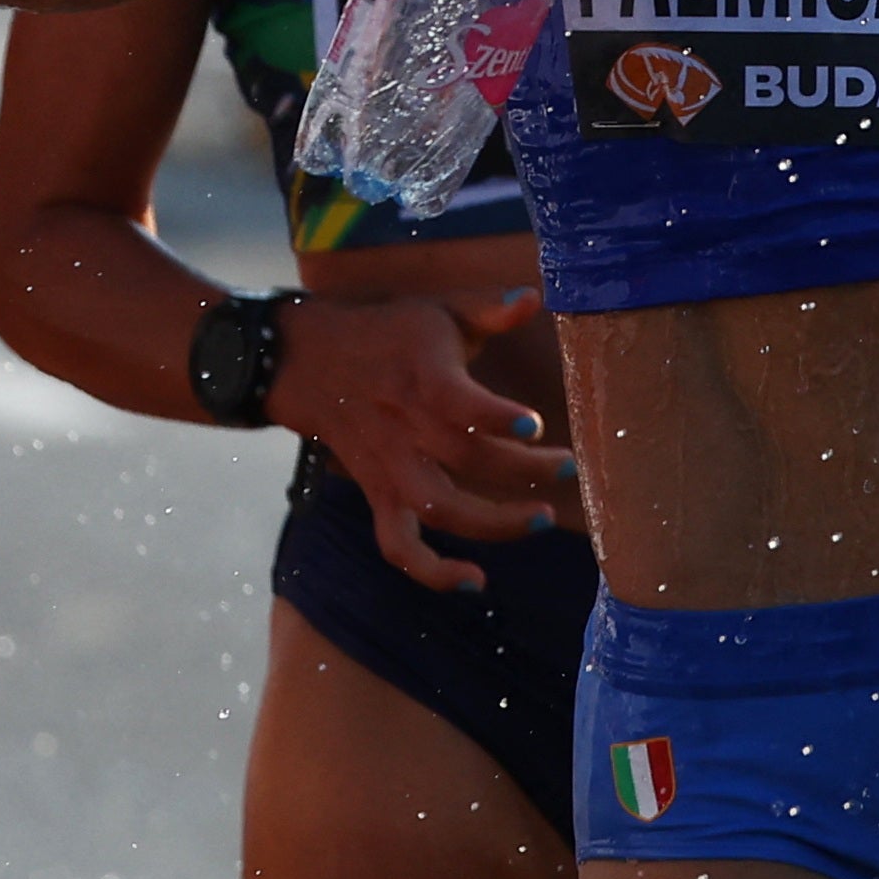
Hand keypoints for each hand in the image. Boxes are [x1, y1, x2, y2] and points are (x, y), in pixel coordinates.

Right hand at [266, 287, 570, 593]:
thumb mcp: (437, 309)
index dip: (492, 416)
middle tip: (570, 468)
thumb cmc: (389, 333)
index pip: (455, 402)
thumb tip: (537, 296)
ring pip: (438, 509)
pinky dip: (431, 572)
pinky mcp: (379, 495)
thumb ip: (488, 308)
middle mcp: (405, 426)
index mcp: (422, 376)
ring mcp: (390, 467)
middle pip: (464, 460)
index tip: (532, 423)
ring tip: (541, 519)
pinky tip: (475, 583)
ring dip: (491, 524)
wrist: (308, 362)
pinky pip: (398, 545)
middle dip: (522, 470)